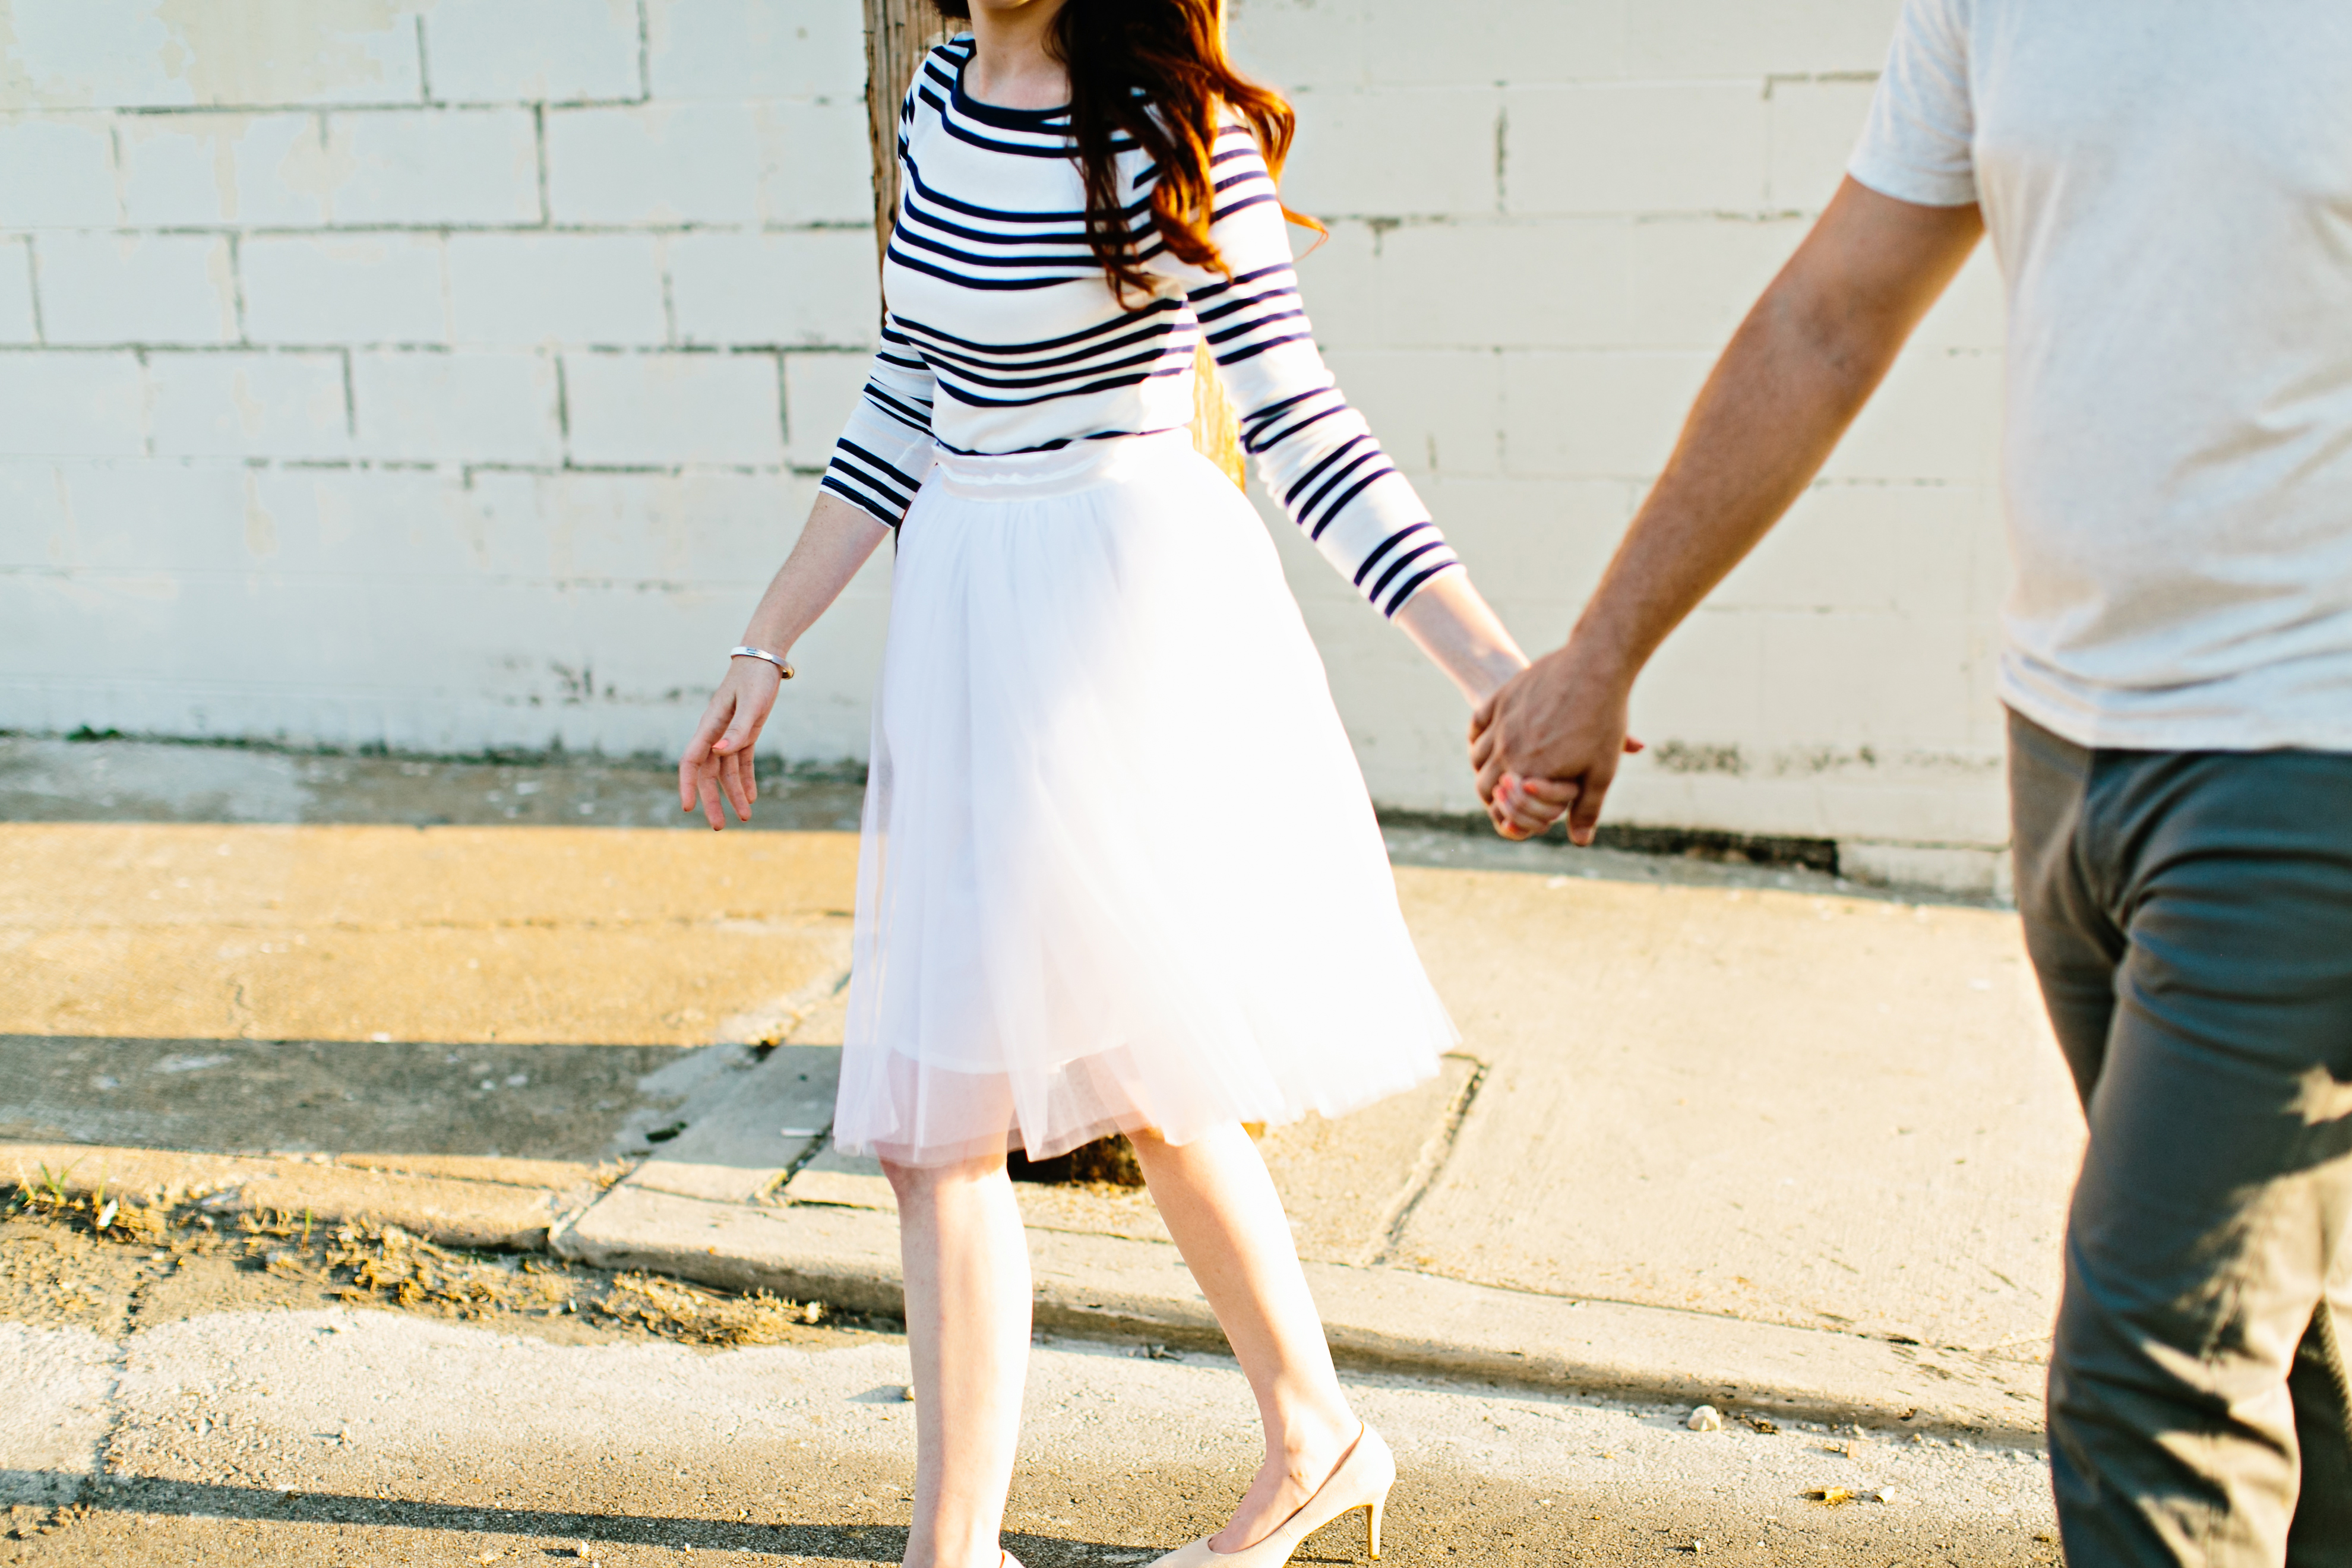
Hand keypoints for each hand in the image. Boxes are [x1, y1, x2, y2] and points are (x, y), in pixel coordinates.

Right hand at [678, 657, 782, 829]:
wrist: (764, 658)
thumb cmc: (755, 678)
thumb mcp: (751, 703)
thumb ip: (737, 730)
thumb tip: (719, 753)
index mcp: (710, 726)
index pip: (691, 761)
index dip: (687, 785)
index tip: (687, 808)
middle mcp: (715, 733)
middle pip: (708, 774)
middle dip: (712, 801)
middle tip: (718, 827)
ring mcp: (729, 734)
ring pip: (726, 772)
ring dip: (733, 795)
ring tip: (745, 817)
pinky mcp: (745, 733)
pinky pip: (742, 763)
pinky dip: (746, 780)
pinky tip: (751, 798)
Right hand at [1469, 635, 1637, 845]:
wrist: (1595, 665)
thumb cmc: (1603, 720)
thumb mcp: (1601, 771)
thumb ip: (1587, 809)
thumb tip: (1580, 842)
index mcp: (1529, 773)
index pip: (1501, 808)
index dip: (1509, 816)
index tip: (1522, 811)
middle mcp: (1507, 749)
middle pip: (1483, 783)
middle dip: (1493, 794)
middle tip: (1507, 794)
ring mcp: (1500, 722)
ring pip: (1476, 754)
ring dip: (1484, 766)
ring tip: (1500, 768)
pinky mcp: (1500, 698)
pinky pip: (1477, 724)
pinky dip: (1478, 737)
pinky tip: (1491, 738)